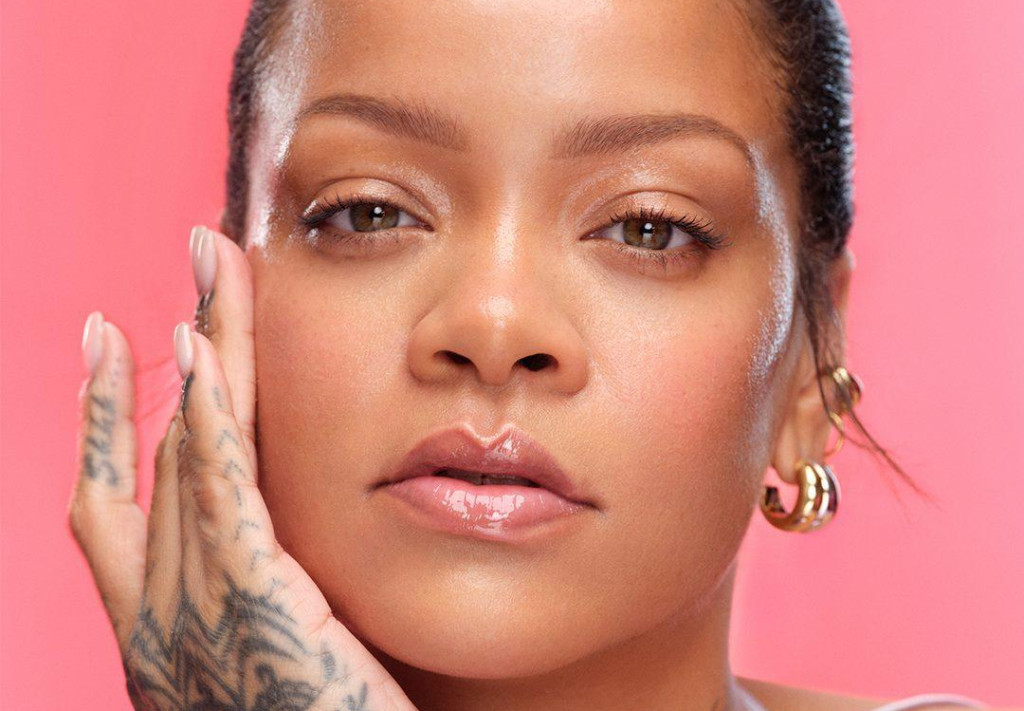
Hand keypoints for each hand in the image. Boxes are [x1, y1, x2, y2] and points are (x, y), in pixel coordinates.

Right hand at [69, 226, 416, 710]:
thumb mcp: (267, 662)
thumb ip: (260, 598)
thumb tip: (277, 547)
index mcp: (155, 625)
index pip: (112, 496)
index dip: (101, 412)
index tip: (110, 338)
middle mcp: (153, 610)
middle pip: (156, 447)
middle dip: (174, 343)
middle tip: (189, 256)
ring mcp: (190, 607)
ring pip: (188, 450)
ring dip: (201, 346)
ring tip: (209, 260)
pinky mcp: (248, 603)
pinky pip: (219, 493)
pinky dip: (205, 419)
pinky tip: (209, 350)